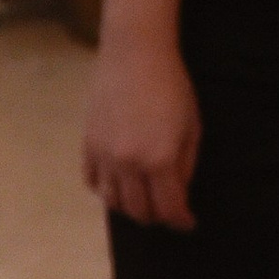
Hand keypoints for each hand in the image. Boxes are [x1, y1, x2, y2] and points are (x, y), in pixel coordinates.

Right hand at [82, 39, 200, 230]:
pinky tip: (117, 187)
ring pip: (113, 202)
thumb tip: (178, 191)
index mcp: (159, 160)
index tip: (187, 223)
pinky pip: (92, 182)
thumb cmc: (172, 86)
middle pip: (139, 210)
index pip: (168, 208)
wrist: (134, 55)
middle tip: (166, 212)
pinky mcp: (88, 146)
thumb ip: (185, 164)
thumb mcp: (191, 126)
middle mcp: (128, 165)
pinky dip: (105, 192)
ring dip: (130, 208)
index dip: (180, 220)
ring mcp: (104, 157)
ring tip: (141, 202)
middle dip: (156, 217)